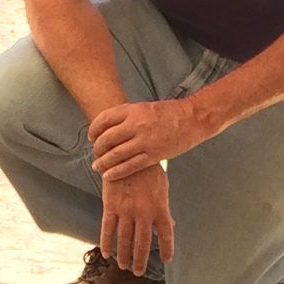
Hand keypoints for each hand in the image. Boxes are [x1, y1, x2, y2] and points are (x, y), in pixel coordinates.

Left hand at [88, 96, 202, 182]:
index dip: (93, 130)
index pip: (104, 120)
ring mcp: (144, 141)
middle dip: (97, 149)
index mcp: (133, 110)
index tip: (91, 137)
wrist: (192, 119)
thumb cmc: (170, 113)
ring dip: (103, 163)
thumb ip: (128, 116)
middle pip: (106, 139)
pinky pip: (129, 166)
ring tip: (97, 167)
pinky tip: (109, 175)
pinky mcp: (153, 155)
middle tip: (95, 154)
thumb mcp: (145, 108)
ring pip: (115, 154)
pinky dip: (116, 172)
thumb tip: (111, 128)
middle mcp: (136, 125)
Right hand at [99, 168, 173, 275]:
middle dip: (140, 260)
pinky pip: (108, 229)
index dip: (167, 250)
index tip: (167, 261)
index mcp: (160, 208)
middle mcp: (144, 212)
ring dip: (124, 255)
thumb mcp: (162, 187)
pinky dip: (106, 242)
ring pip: (124, 240)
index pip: (166, 235)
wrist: (127, 153)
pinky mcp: (110, 206)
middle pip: (143, 243)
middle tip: (138, 272)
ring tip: (124, 266)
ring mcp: (126, 210)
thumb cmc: (148, 171)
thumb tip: (171, 226)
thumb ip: (164, 209)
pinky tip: (107, 254)